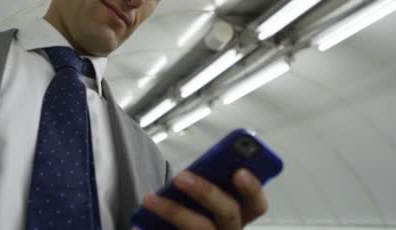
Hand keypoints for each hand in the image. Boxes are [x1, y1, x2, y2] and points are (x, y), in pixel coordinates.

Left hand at [140, 168, 267, 228]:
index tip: (240, 171)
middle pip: (228, 214)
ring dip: (173, 210)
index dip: (253, 188)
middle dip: (206, 192)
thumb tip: (188, 174)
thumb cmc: (190, 215)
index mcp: (238, 217)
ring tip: (150, 198)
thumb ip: (203, 188)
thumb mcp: (200, 200)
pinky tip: (138, 224)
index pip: (257, 205)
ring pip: (199, 229)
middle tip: (181, 176)